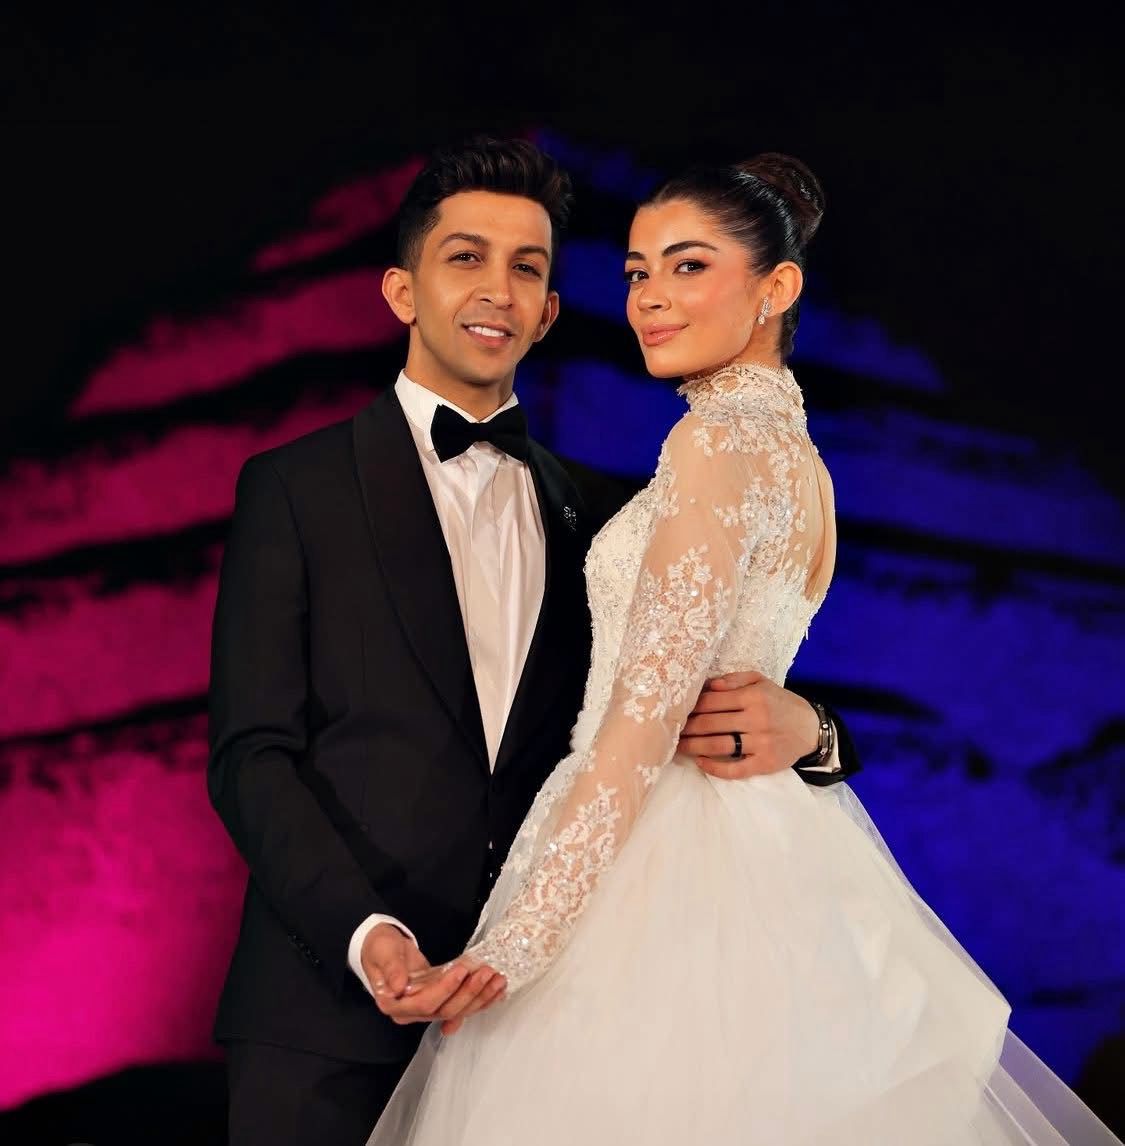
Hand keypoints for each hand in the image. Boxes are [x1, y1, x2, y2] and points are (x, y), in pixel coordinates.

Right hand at [361, 923, 495, 1025]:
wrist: (383, 948)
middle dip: (469, 992)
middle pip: (445, 1010)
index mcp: (395, 1004)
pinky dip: (480, 999)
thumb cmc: (381, 949)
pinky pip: (461, 1004)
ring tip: (498, 980)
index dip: (445, 989)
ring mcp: (427, 1008)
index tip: (461, 970)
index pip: (424, 1004)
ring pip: (457, 1010)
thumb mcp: (383, 952)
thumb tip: (399, 986)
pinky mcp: (439, 1000)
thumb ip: (392, 968)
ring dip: (480, 997)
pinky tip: (496, 992)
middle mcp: (412, 1012)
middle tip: (487, 972)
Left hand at [677, 671, 818, 779]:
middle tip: (669, 730)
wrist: (811, 728)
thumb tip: (709, 685)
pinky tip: (701, 763)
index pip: (712, 701)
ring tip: (677, 746)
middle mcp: (756, 719)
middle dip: (687, 727)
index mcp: (753, 696)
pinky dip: (715, 768)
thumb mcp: (761, 682)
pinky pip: (736, 769)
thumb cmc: (780, 703)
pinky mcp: (765, 763)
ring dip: (694, 747)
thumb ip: (734, 679)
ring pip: (719, 745)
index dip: (691, 707)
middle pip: (711, 723)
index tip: (675, 711)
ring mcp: (761, 743)